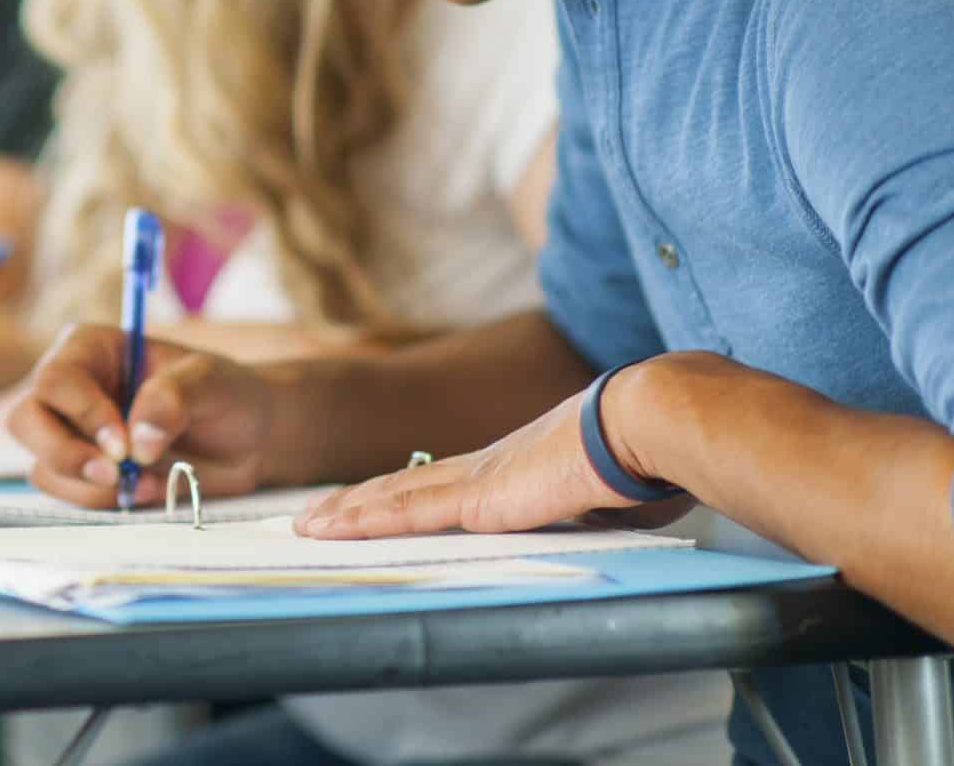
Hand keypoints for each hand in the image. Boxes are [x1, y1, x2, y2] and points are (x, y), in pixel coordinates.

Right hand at [6, 323, 279, 507]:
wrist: (248, 439)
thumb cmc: (226, 394)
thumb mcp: (211, 382)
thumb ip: (174, 397)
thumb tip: (139, 440)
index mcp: (92, 350)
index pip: (57, 378)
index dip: (81, 413)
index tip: (123, 444)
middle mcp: (72, 390)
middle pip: (27, 421)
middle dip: (64, 454)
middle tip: (114, 474)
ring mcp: (74, 435)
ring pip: (42, 465)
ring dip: (88, 485)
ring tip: (145, 483)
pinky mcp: (86, 474)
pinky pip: (68, 495)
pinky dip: (101, 502)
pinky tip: (145, 491)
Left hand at [296, 367, 681, 538]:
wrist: (643, 424)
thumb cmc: (645, 459)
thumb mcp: (614, 496)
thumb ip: (597, 508)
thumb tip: (607, 512)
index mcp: (517, 467)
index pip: (446, 486)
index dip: (405, 496)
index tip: (376, 506)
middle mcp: (486, 467)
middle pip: (405, 487)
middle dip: (358, 504)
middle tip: (315, 516)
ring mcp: (476, 478)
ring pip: (393, 497)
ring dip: (347, 512)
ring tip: (307, 525)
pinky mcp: (474, 496)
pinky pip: (405, 511)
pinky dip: (364, 520)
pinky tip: (332, 529)